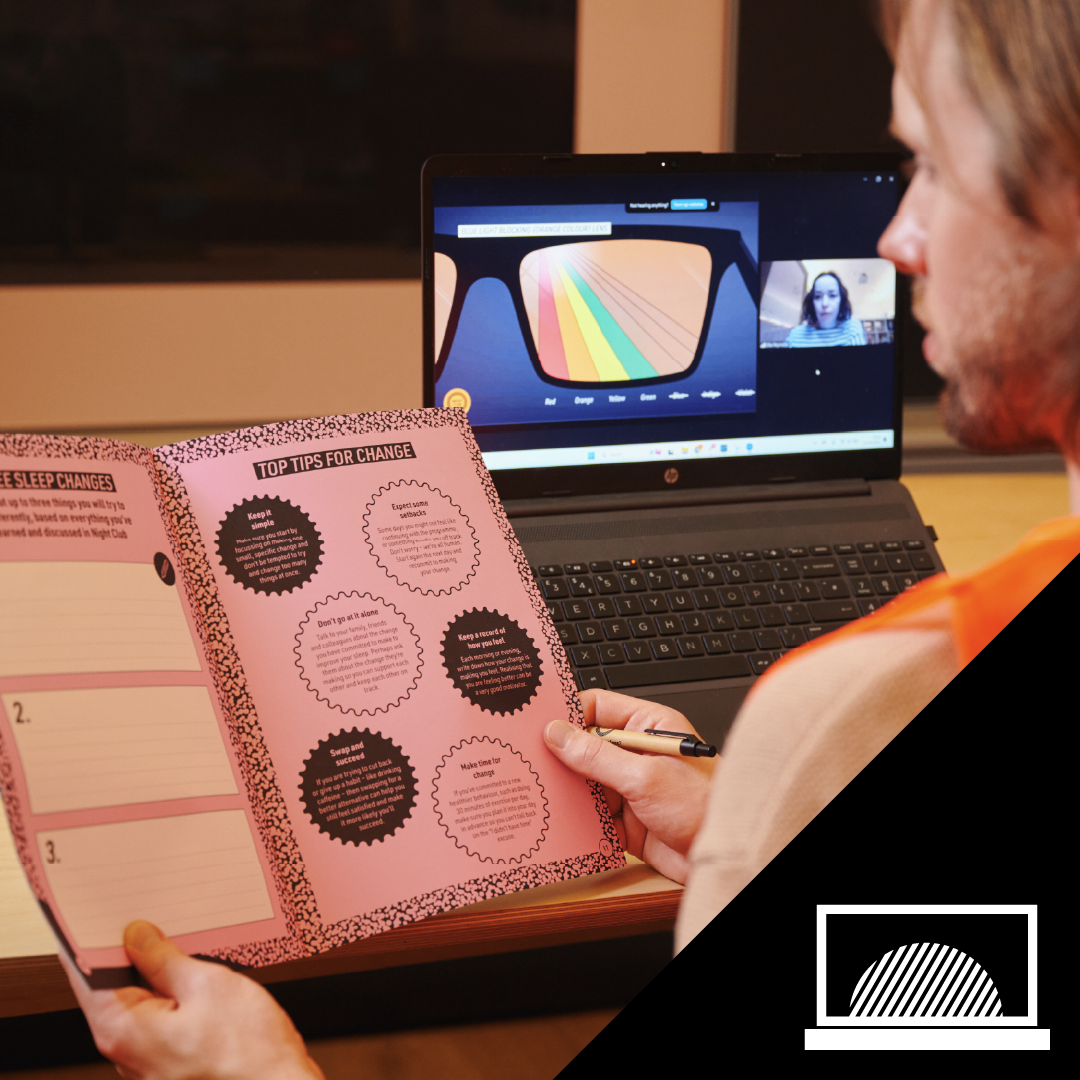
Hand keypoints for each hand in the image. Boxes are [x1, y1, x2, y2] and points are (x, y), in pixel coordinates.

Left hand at [60, 921, 323, 1079]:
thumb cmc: (247, 1052)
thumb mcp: (207, 984)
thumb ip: (163, 959)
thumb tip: (136, 937)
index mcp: (122, 1030)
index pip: (86, 974)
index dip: (91, 938)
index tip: (99, 910)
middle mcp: (126, 1050)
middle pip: (110, 987)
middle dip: (127, 950)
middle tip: (148, 913)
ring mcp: (147, 1060)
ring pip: (137, 1001)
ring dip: (153, 971)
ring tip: (179, 941)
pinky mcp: (169, 1061)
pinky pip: (157, 1017)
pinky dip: (168, 991)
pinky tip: (191, 973)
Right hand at [543, 689, 717, 882]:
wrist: (726, 854)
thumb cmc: (706, 806)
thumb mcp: (645, 776)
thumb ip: (597, 755)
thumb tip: (558, 734)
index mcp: (646, 727)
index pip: (596, 708)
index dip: (566, 713)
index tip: (536, 722)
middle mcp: (635, 754)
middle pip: (584, 746)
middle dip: (558, 756)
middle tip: (527, 759)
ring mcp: (628, 787)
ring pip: (583, 782)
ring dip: (564, 790)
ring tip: (536, 792)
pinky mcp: (624, 820)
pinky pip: (589, 815)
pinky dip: (574, 819)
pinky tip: (556, 821)